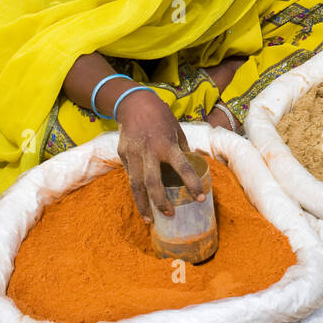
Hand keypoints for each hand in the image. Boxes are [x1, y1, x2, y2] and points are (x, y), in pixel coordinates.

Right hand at [116, 89, 204, 219]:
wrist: (134, 103)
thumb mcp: (177, 130)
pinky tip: (142, 198)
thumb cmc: (161, 116)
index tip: (200, 197)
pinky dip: (137, 188)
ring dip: (143, 204)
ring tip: (149, 220)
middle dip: (160, 202)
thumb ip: (182, 149)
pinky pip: (130, 174)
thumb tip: (191, 166)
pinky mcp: (122, 154)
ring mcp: (132, 154)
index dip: (192, 183)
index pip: (183, 167)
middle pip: (152, 183)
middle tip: (170, 214)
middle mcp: (148, 151)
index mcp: (167, 144)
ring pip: (136, 185)